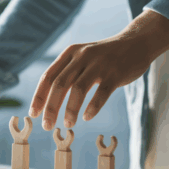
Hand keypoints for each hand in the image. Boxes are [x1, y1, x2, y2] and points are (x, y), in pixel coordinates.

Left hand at [29, 10, 168, 129]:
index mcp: (69, 54)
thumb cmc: (104, 57)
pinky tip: (87, 117)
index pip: (48, 76)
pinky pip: (101, 93)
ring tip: (68, 124)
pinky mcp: (115, 73)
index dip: (39, 96)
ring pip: (79, 89)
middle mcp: (82, 56)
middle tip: (47, 125)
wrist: (136, 43)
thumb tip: (47, 102)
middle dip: (51, 107)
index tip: (33, 114)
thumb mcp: (82, 59)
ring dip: (70, 110)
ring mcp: (99, 64)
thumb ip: (67, 75)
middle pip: (60, 84)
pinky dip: (93, 107)